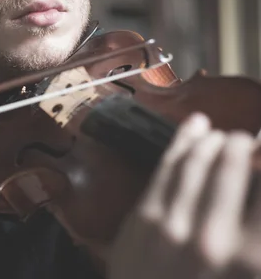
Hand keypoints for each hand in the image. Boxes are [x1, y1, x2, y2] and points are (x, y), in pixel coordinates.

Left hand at [108, 112, 256, 278]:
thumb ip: (256, 237)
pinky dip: (184, 141)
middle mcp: (217, 238)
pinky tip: (196, 128)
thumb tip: (258, 173)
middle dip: (245, 144)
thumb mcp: (249, 269)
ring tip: (224, 137)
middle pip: (236, 162)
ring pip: (199, 158)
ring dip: (216, 139)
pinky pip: (167, 166)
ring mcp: (174, 224)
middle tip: (249, 141)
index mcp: (254, 259)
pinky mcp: (143, 217)